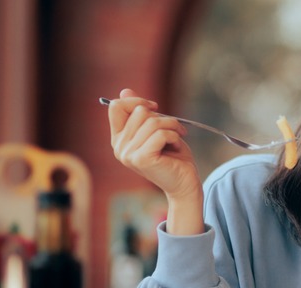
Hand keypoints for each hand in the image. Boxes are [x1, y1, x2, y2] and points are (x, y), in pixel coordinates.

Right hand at [107, 88, 203, 234]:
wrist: (185, 184)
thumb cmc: (174, 158)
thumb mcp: (157, 131)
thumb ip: (141, 114)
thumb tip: (125, 91)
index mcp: (119, 139)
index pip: (116, 107)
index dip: (136, 101)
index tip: (155, 107)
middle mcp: (119, 147)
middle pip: (139, 111)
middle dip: (163, 117)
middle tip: (175, 131)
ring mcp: (128, 154)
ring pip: (152, 122)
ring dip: (172, 126)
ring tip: (178, 138)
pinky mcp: (142, 159)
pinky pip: (160, 134)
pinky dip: (174, 136)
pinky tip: (176, 147)